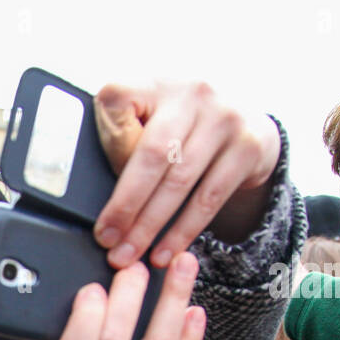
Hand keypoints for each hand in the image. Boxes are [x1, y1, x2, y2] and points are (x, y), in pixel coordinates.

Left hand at [93, 81, 280, 268]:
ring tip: (129, 256)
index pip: (119, 107)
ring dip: (150, 227)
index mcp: (154, 82)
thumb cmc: (179, 130)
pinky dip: (182, 232)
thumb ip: (123, 145)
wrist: (245, 125)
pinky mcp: (247, 146)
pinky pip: (208, 198)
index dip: (106, 148)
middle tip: (107, 242)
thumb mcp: (149, 120)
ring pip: (179, 181)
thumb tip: (102, 203)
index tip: (91, 181)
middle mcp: (192, 92)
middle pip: (152, 154)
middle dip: (125, 205)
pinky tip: (164, 253)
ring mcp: (225, 116)